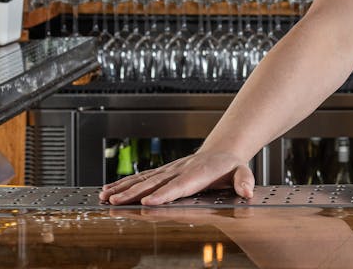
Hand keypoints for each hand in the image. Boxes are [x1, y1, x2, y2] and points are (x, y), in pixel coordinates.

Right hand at [98, 149, 254, 205]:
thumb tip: (247, 191)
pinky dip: (123, 184)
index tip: (149, 203)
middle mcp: (179, 170)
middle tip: (116, 203)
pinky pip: (140, 178)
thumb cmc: (230, 165)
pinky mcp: (162, 172)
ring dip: (123, 189)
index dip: (164, 194)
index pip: (179, 186)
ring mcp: (169, 170)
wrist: (222, 150)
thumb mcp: (242, 171)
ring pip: (143, 180)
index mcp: (198, 173)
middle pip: (154, 184)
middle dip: (134, 194)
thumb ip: (244, 180)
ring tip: (105, 198)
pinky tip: (107, 191)